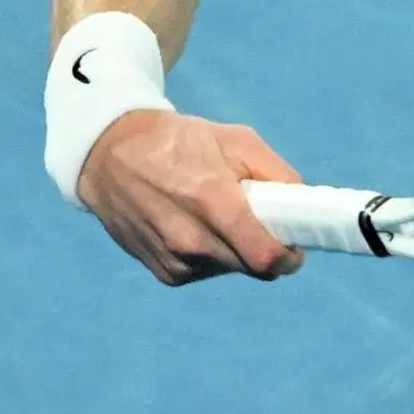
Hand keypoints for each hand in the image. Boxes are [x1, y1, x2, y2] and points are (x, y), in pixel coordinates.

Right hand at [78, 108, 305, 285]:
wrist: (111, 156)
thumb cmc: (181, 143)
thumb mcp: (236, 139)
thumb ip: (277, 173)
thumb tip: (303, 207)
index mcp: (212, 201)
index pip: (265, 255)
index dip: (290, 255)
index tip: (296, 244)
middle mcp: (190, 240)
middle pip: (253, 267)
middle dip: (267, 249)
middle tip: (261, 221)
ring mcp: (174, 261)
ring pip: (231, 269)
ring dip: (238, 251)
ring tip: (219, 216)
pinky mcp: (164, 273)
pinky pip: (207, 272)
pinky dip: (213, 255)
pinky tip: (195, 226)